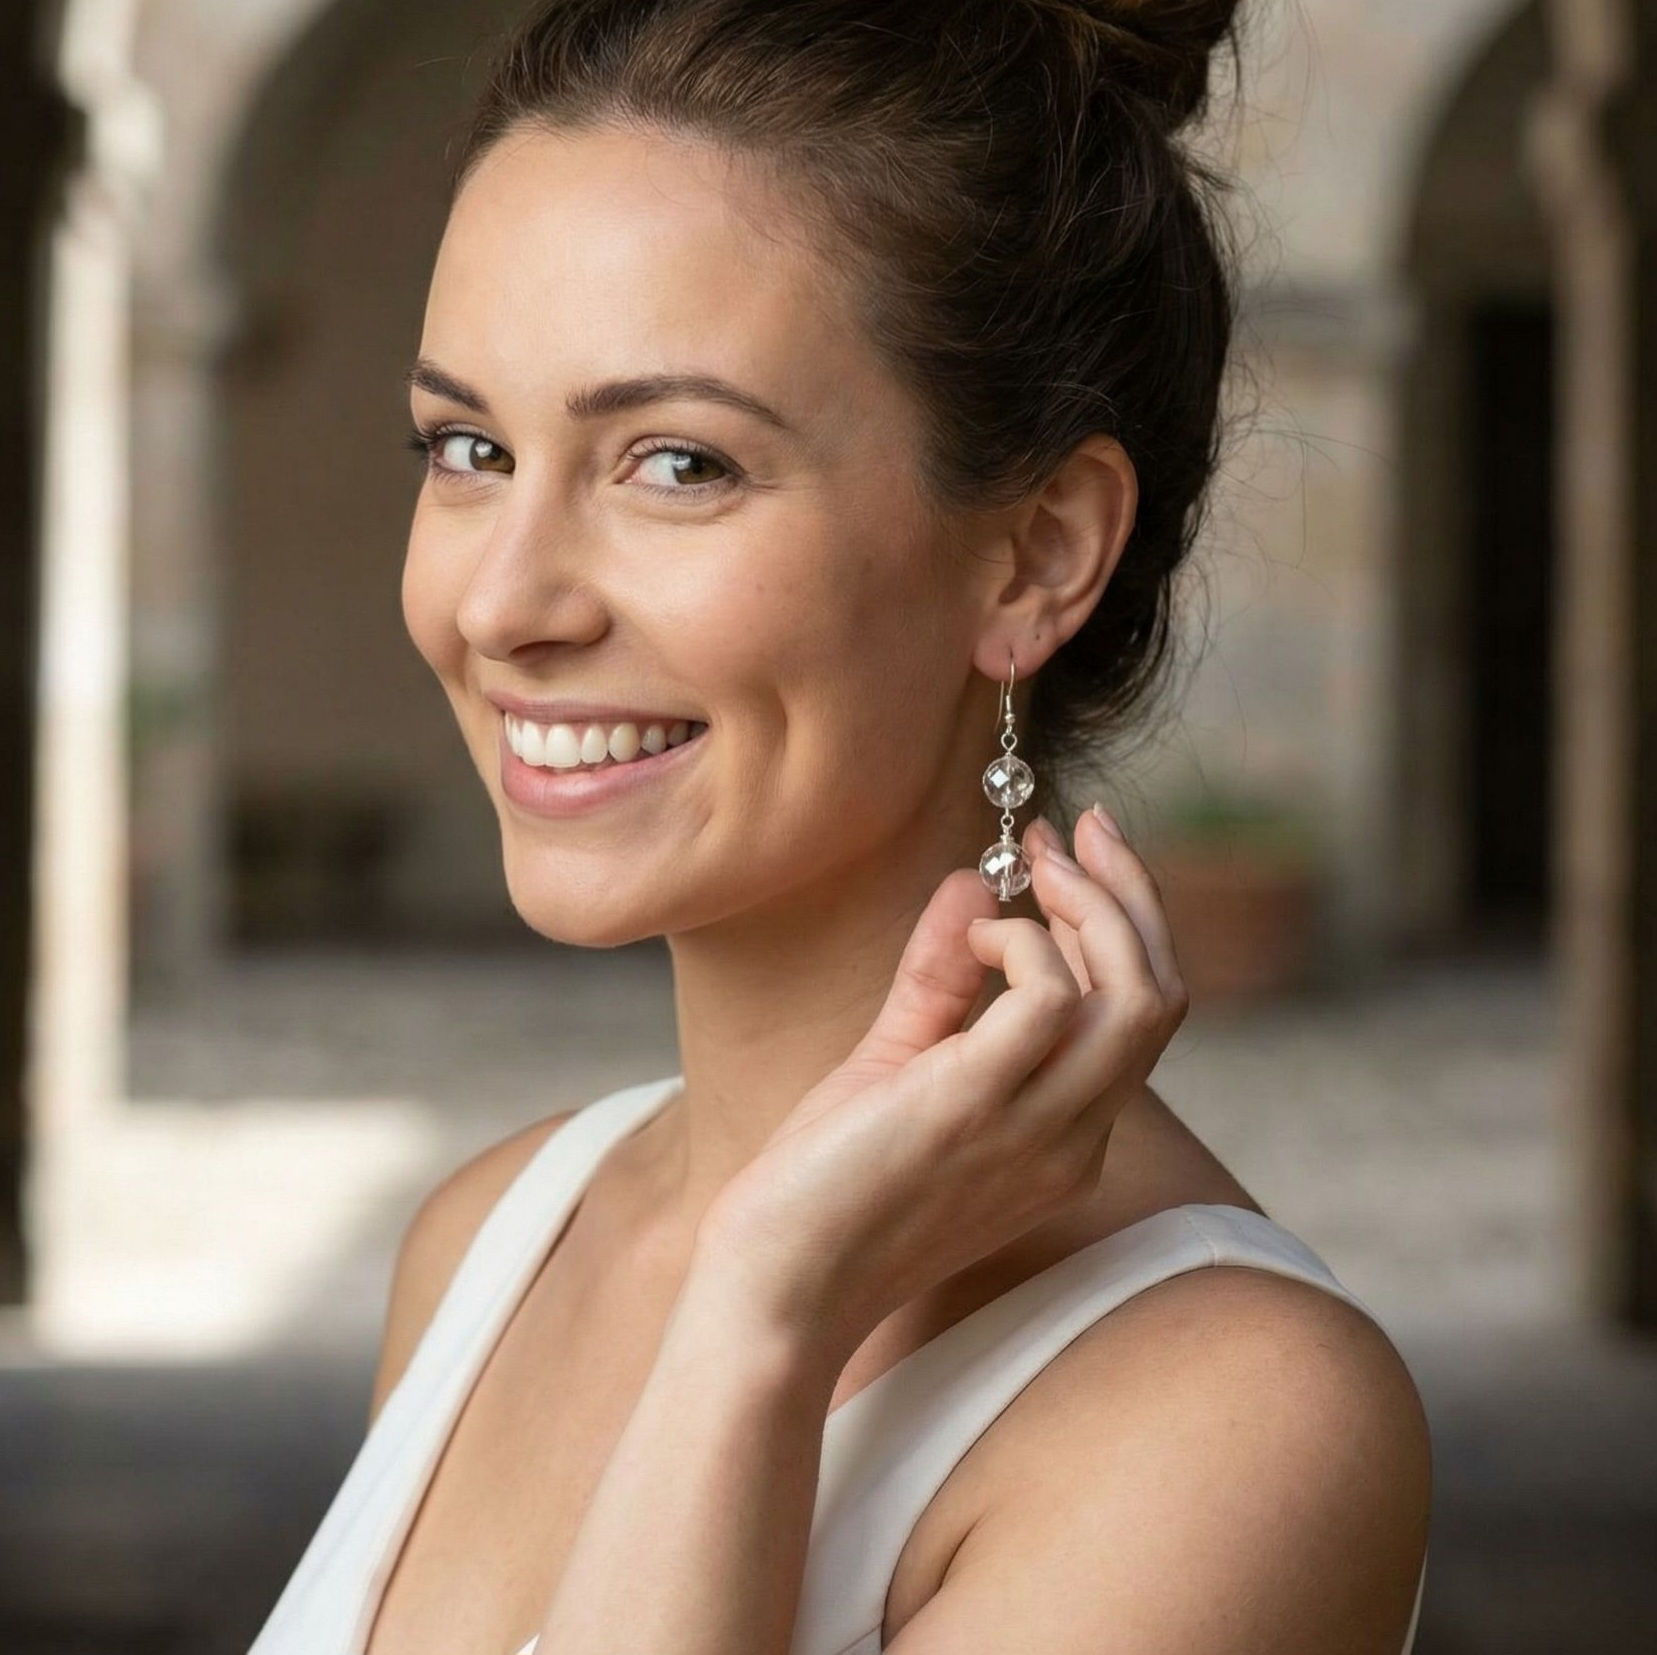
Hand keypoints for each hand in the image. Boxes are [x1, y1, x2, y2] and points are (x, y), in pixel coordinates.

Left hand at [691, 805, 1189, 1363]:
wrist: (776, 1289)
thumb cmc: (830, 1187)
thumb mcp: (899, 1066)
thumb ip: (942, 980)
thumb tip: (973, 884)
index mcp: (1066, 1136)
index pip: (1140, 1016)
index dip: (1120, 921)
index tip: (1064, 853)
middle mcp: (1074, 1139)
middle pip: (1161, 997)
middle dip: (1130, 894)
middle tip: (1071, 830)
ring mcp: (1035, 1130)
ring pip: (1138, 999)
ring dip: (1096, 907)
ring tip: (1035, 865)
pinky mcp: (974, 1108)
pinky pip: (1049, 1001)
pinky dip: (1025, 944)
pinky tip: (977, 937)